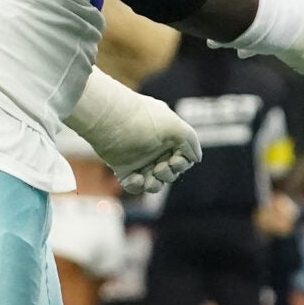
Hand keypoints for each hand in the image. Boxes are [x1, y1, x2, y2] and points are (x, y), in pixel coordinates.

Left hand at [65, 71, 201, 193]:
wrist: (107, 119)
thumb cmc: (141, 119)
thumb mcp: (173, 125)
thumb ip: (190, 140)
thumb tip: (196, 159)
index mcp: (169, 137)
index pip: (184, 157)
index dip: (182, 164)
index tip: (174, 161)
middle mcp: (156, 149)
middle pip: (170, 172)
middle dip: (168, 174)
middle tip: (158, 168)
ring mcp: (140, 159)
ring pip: (154, 181)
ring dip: (155, 185)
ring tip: (148, 180)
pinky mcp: (123, 168)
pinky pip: (135, 185)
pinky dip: (136, 186)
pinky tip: (134, 178)